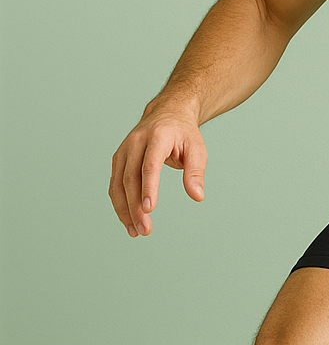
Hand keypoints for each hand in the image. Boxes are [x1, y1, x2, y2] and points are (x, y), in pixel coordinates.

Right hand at [109, 102, 207, 237]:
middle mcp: (136, 142)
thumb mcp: (197, 149)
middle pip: (131, 178)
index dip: (148, 188)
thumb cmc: (184, 134)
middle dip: (135, 207)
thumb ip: (196, 172)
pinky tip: (127, 219)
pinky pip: (114, 183)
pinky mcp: (118, 158)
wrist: (167, 113)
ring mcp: (124, 150)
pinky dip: (119, 202)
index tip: (149, 209)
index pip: (150, 165)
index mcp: (157, 137)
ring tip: (135, 231)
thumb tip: (197, 196)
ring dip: (123, 209)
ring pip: (118, 183)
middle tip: (144, 230)